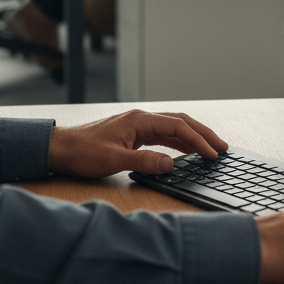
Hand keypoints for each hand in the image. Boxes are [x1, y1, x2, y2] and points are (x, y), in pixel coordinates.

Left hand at [48, 109, 227, 177]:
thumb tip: (171, 165)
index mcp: (139, 120)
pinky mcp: (134, 134)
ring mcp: (138, 126)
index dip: (198, 140)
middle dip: (203, 133)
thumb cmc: (82, 152)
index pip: (178, 127)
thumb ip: (144, 162)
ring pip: (173, 128)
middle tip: (223, 147)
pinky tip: (186, 152)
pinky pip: (163, 135)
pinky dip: (179, 142)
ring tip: (211, 149)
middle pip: (180, 122)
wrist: (61, 148)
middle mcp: (141, 119)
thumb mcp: (113, 160)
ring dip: (193, 137)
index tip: (213, 154)